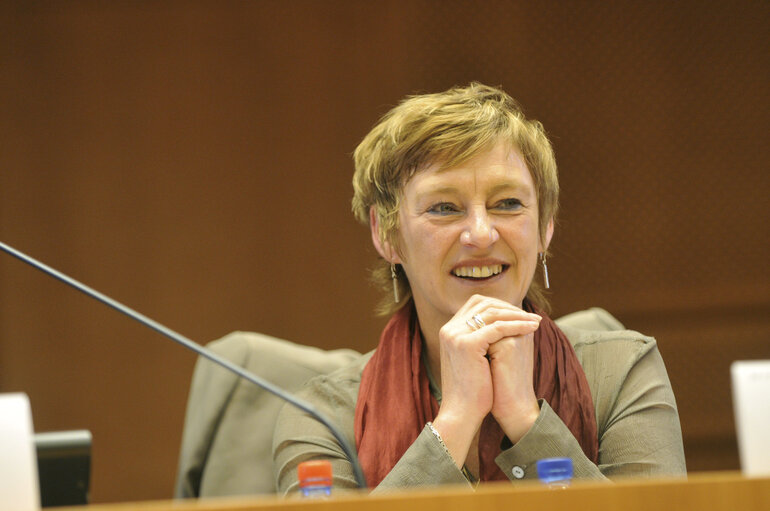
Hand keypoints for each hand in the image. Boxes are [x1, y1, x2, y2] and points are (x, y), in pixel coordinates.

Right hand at [431, 294, 540, 465]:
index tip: (519, 314)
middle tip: (530, 316)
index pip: (476, 304)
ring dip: (517, 315)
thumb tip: (504, 323)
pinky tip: (532, 329)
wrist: (463, 413)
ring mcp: (456, 335)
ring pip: (492, 314)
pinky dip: (518, 325)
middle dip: (510, 307)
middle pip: (484, 303)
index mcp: (449, 330)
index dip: (500, 305)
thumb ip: (482, 338)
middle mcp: (449, 329)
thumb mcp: (475, 358)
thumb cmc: (473, 389)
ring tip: (535, 322)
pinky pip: (498, 327)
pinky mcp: (467, 344)